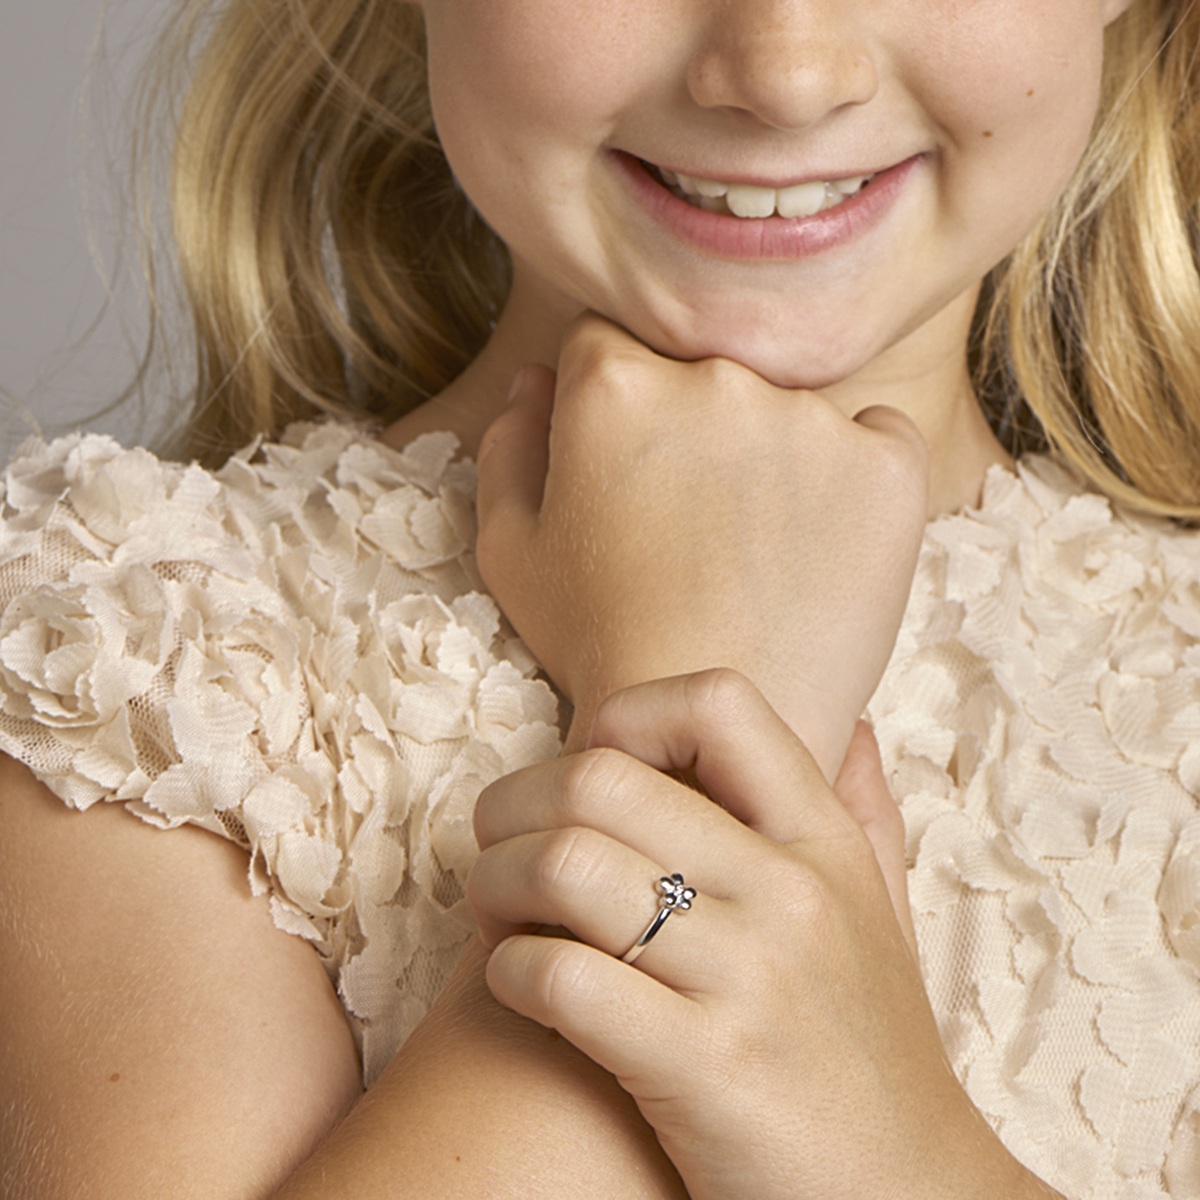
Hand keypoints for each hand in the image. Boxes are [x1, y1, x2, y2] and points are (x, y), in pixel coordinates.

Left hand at [468, 672, 1059, 1199]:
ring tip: (498, 911)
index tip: (590, 766)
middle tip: (497, 842)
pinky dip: (509, 971)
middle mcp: (790, 894)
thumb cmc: (875, 1052)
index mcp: (824, 842)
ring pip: (564, 867)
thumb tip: (847, 724)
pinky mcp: (703, 1072)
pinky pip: (560, 980)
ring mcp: (749, 982)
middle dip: (516, 802)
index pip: (715, 703)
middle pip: (601, 780)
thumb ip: (869, 813)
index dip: (626, 715)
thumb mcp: (888, 917)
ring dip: (496, 882)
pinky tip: (517, 985)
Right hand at [475, 314, 928, 777]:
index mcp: (613, 385)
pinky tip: (819, 541)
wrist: (708, 727)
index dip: (614, 408)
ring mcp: (809, 417)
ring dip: (773, 452)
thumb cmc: (598, 641)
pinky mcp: (886, 465)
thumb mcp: (511, 550)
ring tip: (757, 548)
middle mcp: (713, 376)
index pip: (610, 345)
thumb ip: (508, 445)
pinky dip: (853, 475)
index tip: (631, 465)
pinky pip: (876, 435)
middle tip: (694, 521)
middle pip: (701, 366)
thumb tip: (537, 378)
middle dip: (693, 425)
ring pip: (786, 404)